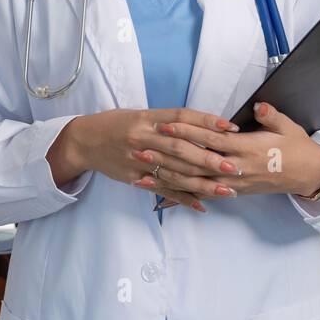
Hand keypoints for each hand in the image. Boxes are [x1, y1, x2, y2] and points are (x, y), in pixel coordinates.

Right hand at [48, 109, 242, 211]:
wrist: (85, 141)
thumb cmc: (118, 124)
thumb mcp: (141, 115)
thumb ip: (168, 121)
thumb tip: (203, 128)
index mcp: (148, 117)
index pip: (182, 118)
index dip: (206, 122)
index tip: (229, 128)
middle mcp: (143, 137)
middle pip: (181, 148)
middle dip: (209, 158)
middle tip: (233, 166)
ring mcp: (138, 160)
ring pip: (174, 172)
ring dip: (202, 183)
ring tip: (226, 189)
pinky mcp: (134, 178)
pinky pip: (161, 189)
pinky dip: (182, 199)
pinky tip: (202, 205)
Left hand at [148, 101, 319, 204]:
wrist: (308, 175)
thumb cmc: (296, 147)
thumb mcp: (287, 126)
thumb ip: (270, 116)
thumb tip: (259, 106)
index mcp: (247, 149)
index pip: (211, 139)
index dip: (188, 132)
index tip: (167, 125)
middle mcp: (237, 168)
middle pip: (196, 162)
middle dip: (168, 155)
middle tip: (142, 148)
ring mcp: (234, 183)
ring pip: (196, 182)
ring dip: (169, 177)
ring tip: (144, 171)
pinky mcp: (234, 192)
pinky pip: (205, 194)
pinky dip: (184, 195)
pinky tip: (163, 196)